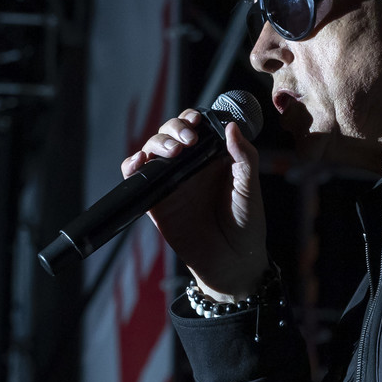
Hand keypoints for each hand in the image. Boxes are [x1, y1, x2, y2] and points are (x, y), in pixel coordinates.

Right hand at [121, 109, 266, 298]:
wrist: (232, 263)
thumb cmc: (246, 226)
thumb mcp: (249, 188)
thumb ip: (244, 158)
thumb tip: (231, 127)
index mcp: (213, 158)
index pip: (196, 127)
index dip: (192, 118)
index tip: (197, 120)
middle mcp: (190, 167)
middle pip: (171, 134)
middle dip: (174, 128)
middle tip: (187, 140)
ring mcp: (172, 183)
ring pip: (153, 151)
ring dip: (157, 143)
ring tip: (172, 152)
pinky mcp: (157, 202)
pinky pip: (138, 180)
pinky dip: (132, 167)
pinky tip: (139, 163)